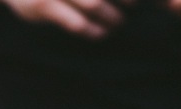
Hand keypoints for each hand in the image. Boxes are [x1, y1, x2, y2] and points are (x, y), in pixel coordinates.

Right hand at [0, 0, 132, 39]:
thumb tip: (123, 1)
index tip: (135, 0)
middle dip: (125, 0)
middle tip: (134, 9)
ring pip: (94, 4)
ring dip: (111, 17)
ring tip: (119, 24)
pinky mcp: (45, 7)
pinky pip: (75, 22)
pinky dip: (92, 30)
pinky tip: (100, 34)